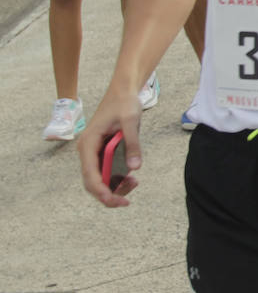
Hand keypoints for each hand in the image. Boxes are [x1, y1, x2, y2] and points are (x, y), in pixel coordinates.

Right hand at [77, 90, 143, 207]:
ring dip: (115, 186)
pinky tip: (131, 177)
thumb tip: (134, 169)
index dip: (101, 192)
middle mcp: (87, 151)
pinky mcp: (103, 152)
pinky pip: (107, 171)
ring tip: (134, 183)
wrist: (123, 91)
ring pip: (100, 179)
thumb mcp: (131, 122)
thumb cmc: (124, 103)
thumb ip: (132, 145)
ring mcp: (94, 153)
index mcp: (88, 144)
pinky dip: (118, 178)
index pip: (90, 175)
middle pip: (93, 182)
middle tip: (128, 200)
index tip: (115, 201)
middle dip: (109, 193)